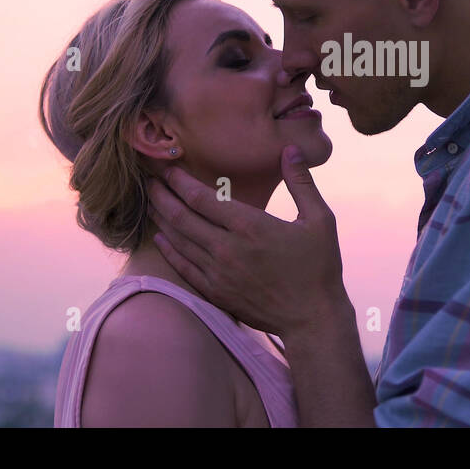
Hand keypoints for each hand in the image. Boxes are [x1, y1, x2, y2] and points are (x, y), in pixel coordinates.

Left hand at [145, 146, 348, 337]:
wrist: (312, 318)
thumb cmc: (319, 267)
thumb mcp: (320, 220)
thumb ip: (302, 182)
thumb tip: (290, 149)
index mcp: (249, 226)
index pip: (201, 198)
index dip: (179, 181)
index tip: (168, 167)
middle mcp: (227, 248)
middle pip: (181, 216)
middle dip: (162, 195)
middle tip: (149, 180)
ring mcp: (217, 272)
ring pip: (178, 240)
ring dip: (160, 219)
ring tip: (150, 202)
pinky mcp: (215, 291)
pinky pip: (182, 267)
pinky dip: (168, 250)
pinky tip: (160, 237)